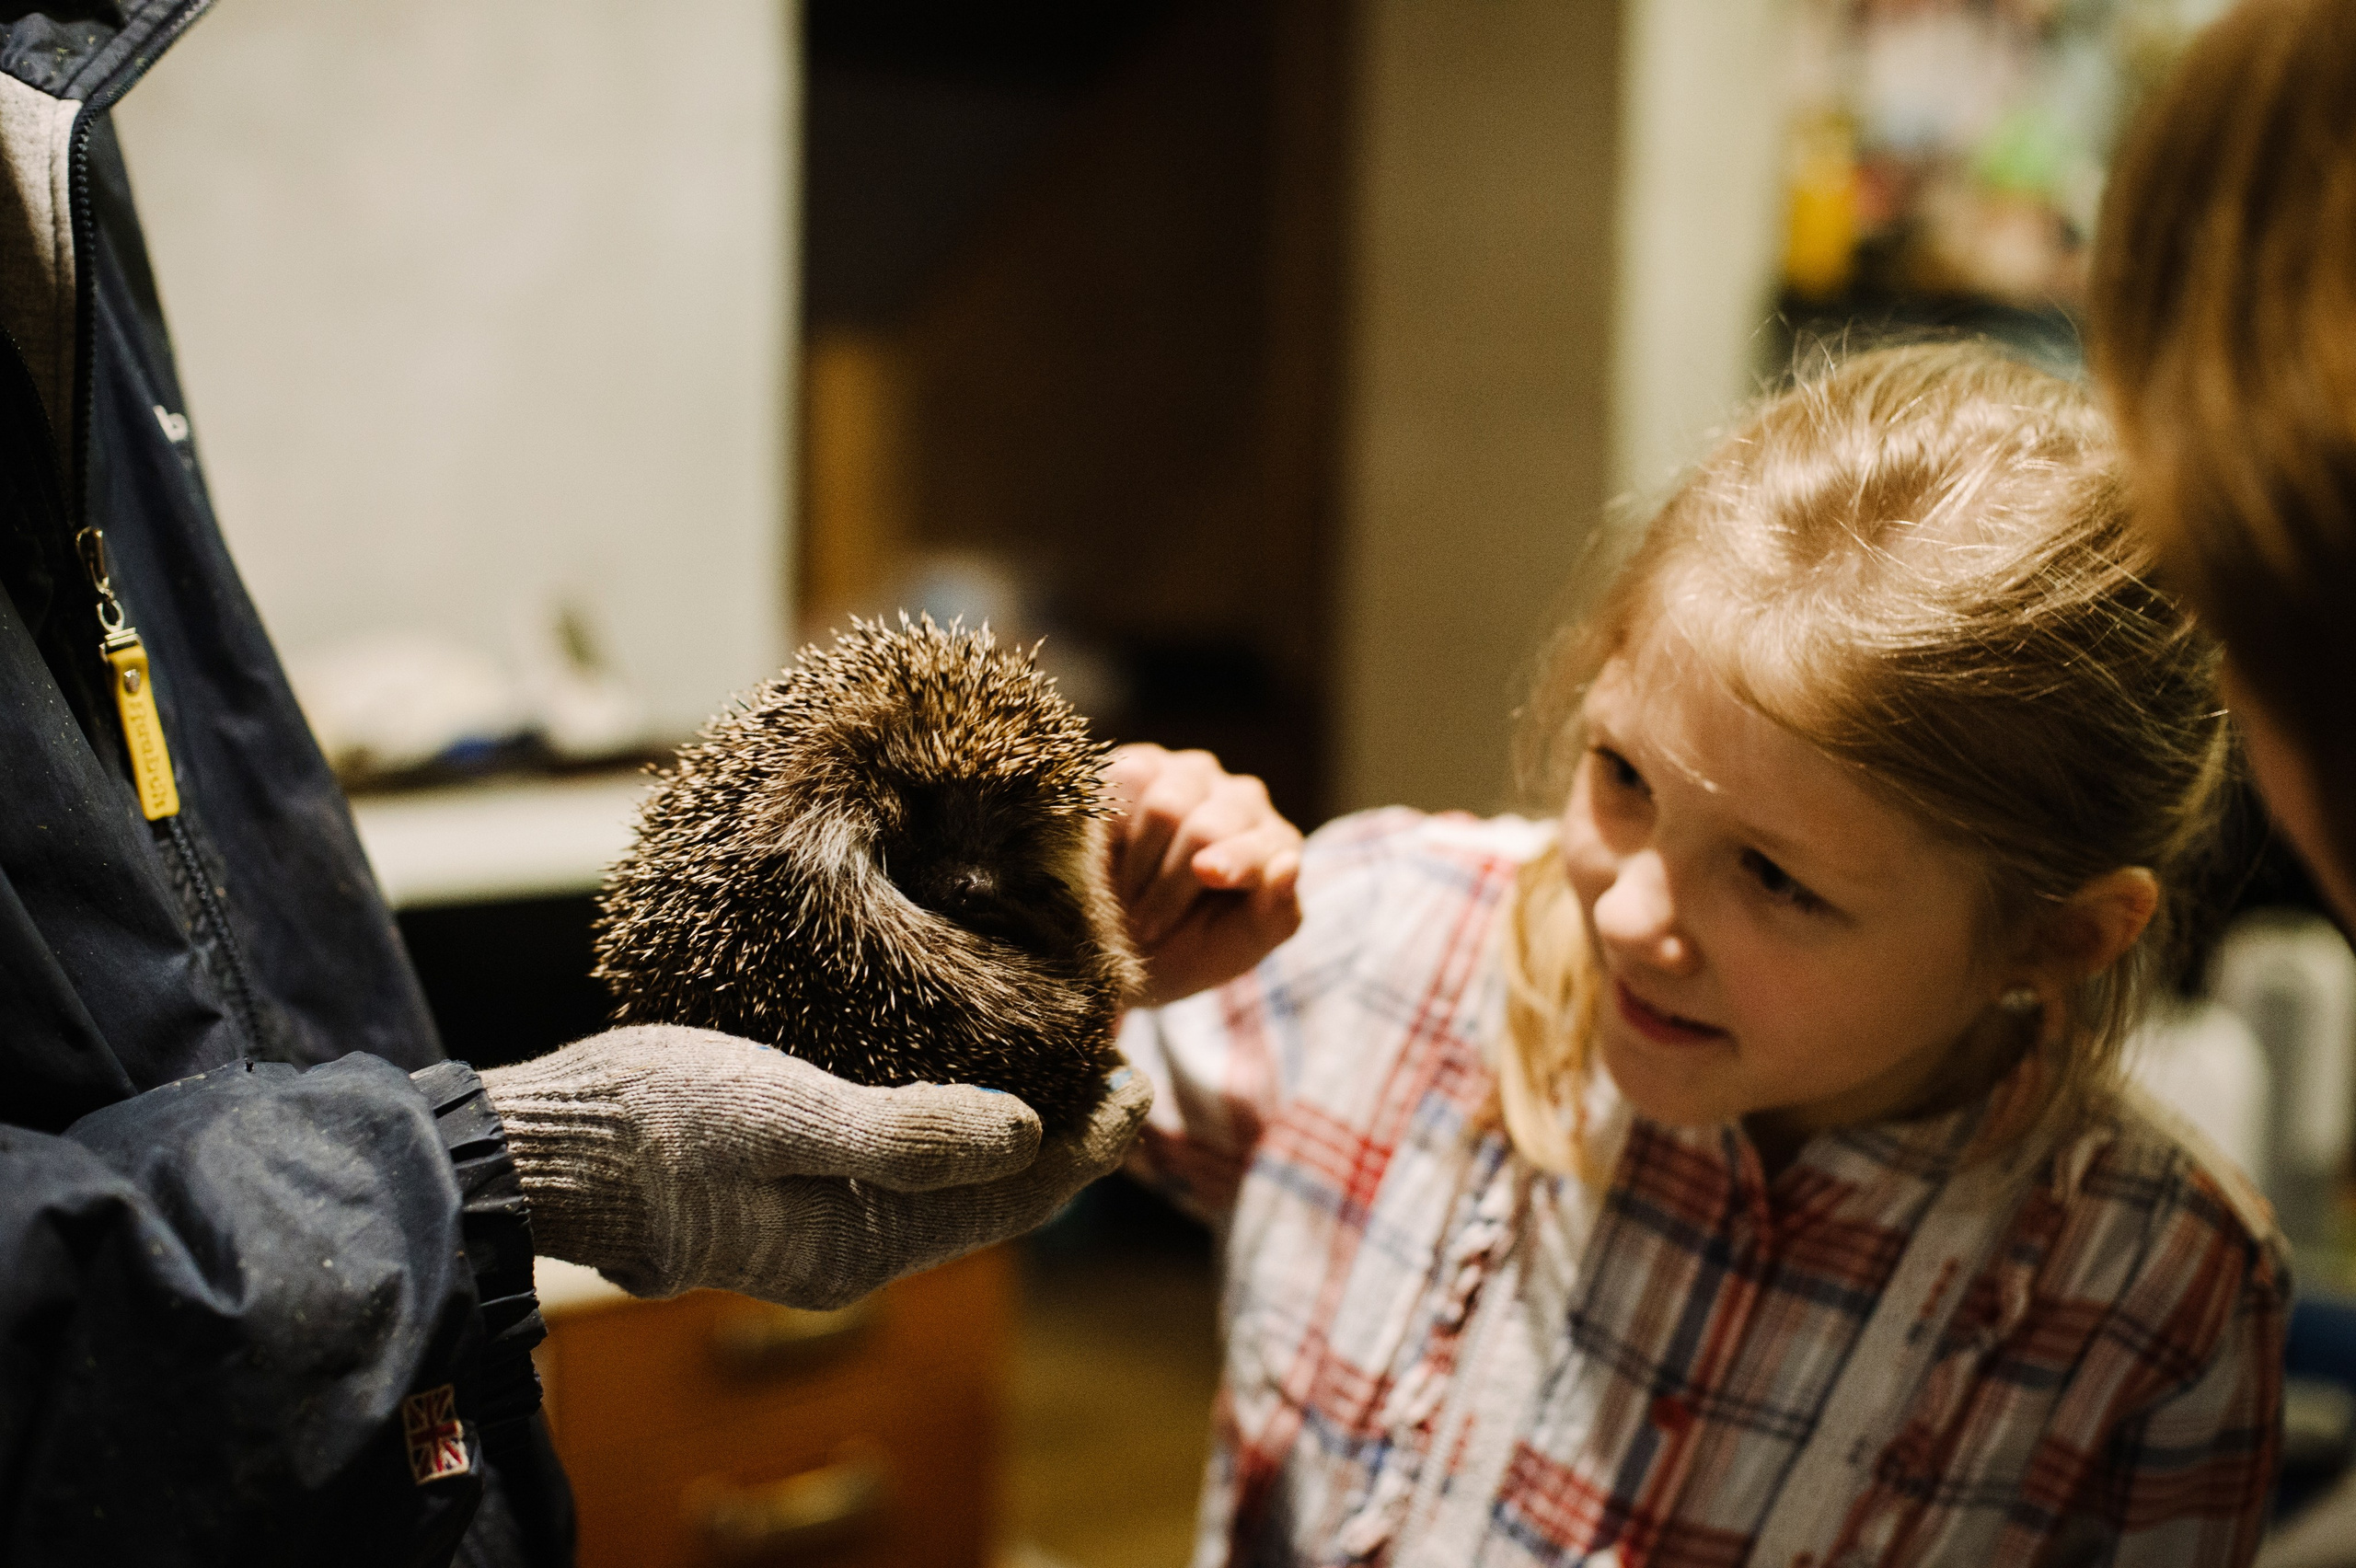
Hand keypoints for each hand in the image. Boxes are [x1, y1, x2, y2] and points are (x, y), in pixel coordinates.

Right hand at [481, 1026, 1151, 1308]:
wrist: (531, 1147)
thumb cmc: (646, 1122)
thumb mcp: (780, 1114)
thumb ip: (903, 1133)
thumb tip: (1028, 1135)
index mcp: (857, 1246)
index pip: (1013, 1199)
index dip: (1087, 1142)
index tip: (1137, 1078)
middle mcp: (846, 1253)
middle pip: (991, 1199)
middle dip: (1063, 1140)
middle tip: (1117, 1066)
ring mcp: (812, 1228)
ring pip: (947, 1185)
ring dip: (1009, 1132)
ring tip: (1061, 1069)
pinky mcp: (781, 1192)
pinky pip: (899, 1168)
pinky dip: (949, 1128)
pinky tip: (961, 1084)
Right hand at [1104, 743, 1303, 1007]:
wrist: (1121, 942)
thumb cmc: (1190, 950)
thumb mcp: (1237, 949)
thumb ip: (1275, 914)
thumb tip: (1289, 865)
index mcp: (1275, 844)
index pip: (1258, 846)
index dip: (1233, 861)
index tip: (1207, 873)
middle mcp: (1241, 800)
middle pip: (1207, 829)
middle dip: (1170, 886)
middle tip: (1146, 928)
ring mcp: (1193, 776)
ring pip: (1165, 807)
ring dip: (1139, 866)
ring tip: (1127, 897)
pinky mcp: (1144, 766)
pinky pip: (1128, 782)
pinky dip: (1111, 829)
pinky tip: (1108, 856)